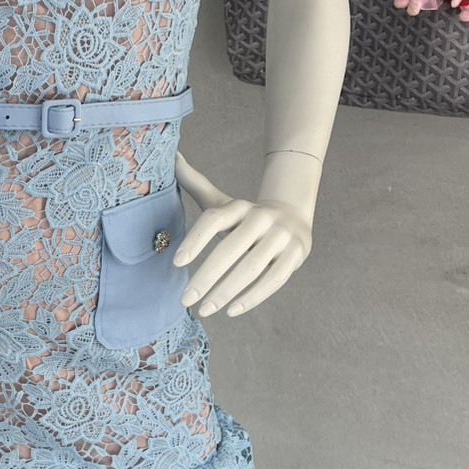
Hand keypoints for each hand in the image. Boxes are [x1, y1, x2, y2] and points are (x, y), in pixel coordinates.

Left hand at [173, 151, 311, 318]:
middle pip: (231, 249)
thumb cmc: (245, 217)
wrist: (293, 215)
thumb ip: (195, 183)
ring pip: (251, 268)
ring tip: (204, 309)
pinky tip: (231, 311)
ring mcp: (282, 237)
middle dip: (205, 278)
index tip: (176, 263)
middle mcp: (261, 218)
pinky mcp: (296, 255)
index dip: (195, 240)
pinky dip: (252, 298)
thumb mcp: (221, 201)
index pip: (214, 219)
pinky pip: (274, 280)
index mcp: (239, 206)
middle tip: (185, 299)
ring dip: (225, 292)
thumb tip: (172, 157)